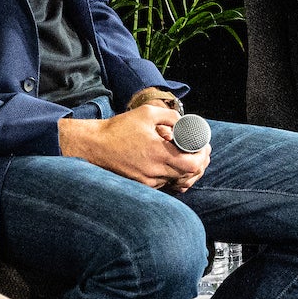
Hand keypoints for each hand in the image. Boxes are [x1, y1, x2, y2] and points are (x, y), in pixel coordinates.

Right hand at [58, 104, 203, 187]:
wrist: (94, 146)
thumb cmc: (119, 128)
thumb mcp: (146, 113)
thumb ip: (171, 116)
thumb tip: (186, 123)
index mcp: (159, 153)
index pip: (192, 164)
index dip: (202, 158)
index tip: (203, 147)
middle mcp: (155, 171)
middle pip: (188, 175)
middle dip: (197, 163)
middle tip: (200, 152)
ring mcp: (148, 181)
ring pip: (177, 180)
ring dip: (184, 170)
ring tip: (185, 156)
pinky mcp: (141, 185)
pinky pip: (164, 183)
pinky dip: (171, 175)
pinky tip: (170, 164)